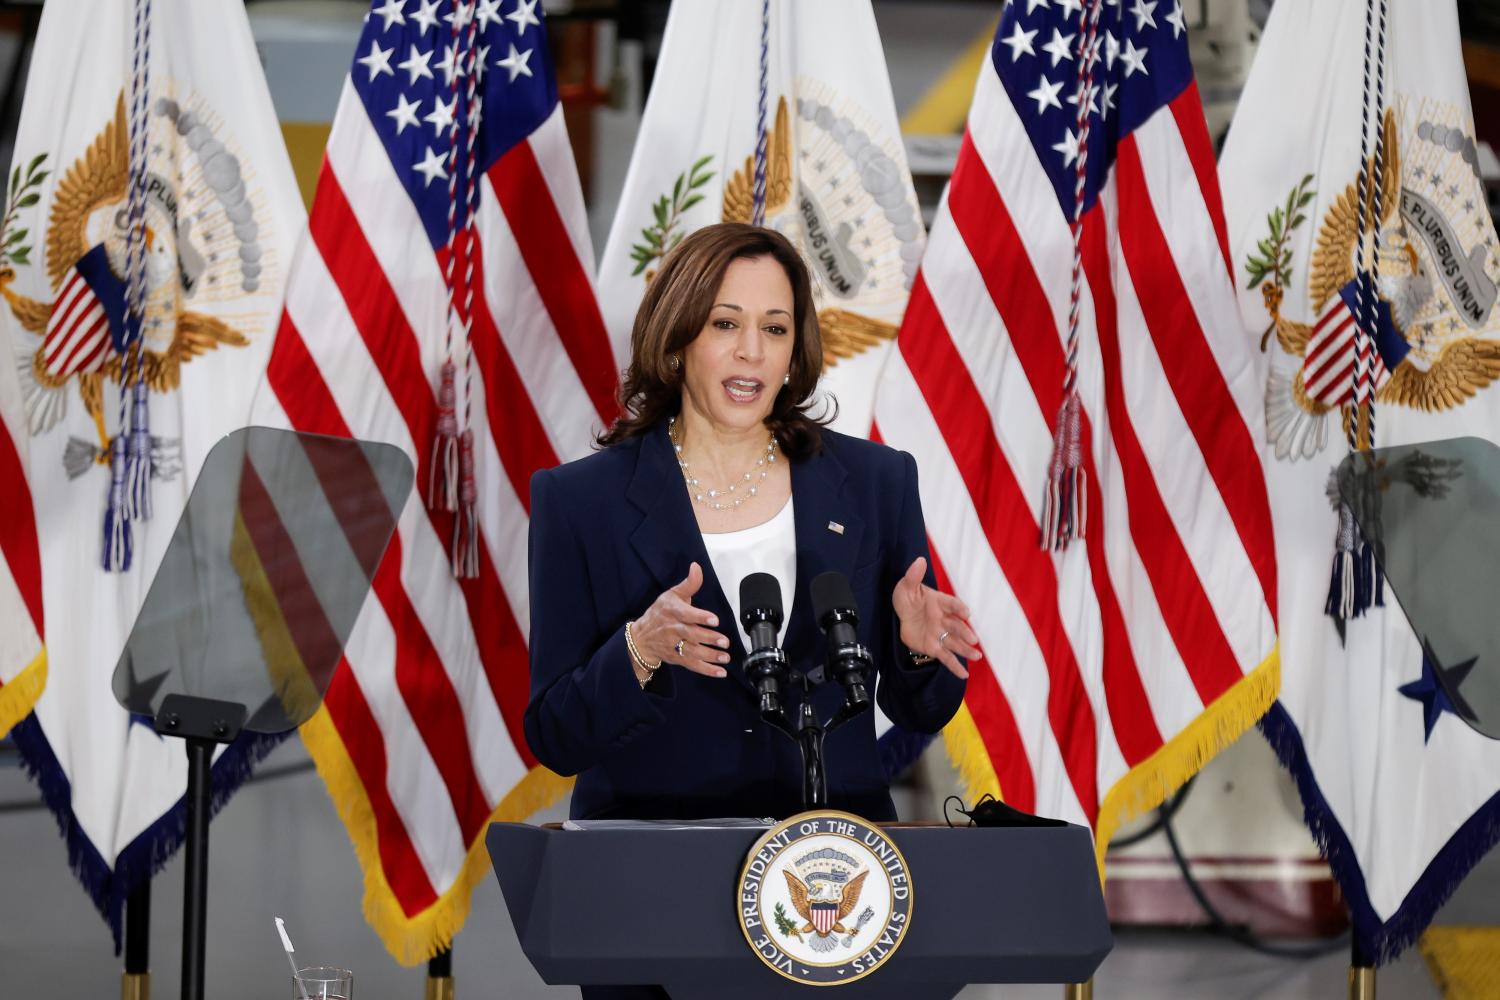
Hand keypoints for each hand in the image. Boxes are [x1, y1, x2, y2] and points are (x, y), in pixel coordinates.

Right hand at [631, 562, 731, 677]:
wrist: (640, 637)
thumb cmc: (659, 613)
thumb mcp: (672, 594)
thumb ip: (689, 583)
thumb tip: (697, 567)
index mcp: (672, 611)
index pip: (686, 614)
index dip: (700, 617)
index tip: (714, 620)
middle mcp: (672, 629)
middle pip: (691, 635)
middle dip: (708, 638)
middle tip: (724, 641)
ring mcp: (673, 645)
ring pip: (692, 652)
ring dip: (710, 656)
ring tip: (725, 657)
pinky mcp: (676, 658)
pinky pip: (692, 665)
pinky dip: (706, 670)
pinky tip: (720, 672)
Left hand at [892, 556, 980, 678]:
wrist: (902, 614)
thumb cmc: (908, 598)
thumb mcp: (906, 586)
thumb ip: (913, 576)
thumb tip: (919, 560)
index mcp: (939, 602)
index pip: (952, 604)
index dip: (959, 608)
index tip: (966, 613)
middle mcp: (943, 619)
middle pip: (956, 626)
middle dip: (964, 632)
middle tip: (973, 639)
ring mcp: (940, 634)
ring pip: (954, 642)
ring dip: (966, 649)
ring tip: (977, 656)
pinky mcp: (934, 646)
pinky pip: (946, 657)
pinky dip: (955, 666)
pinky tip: (964, 674)